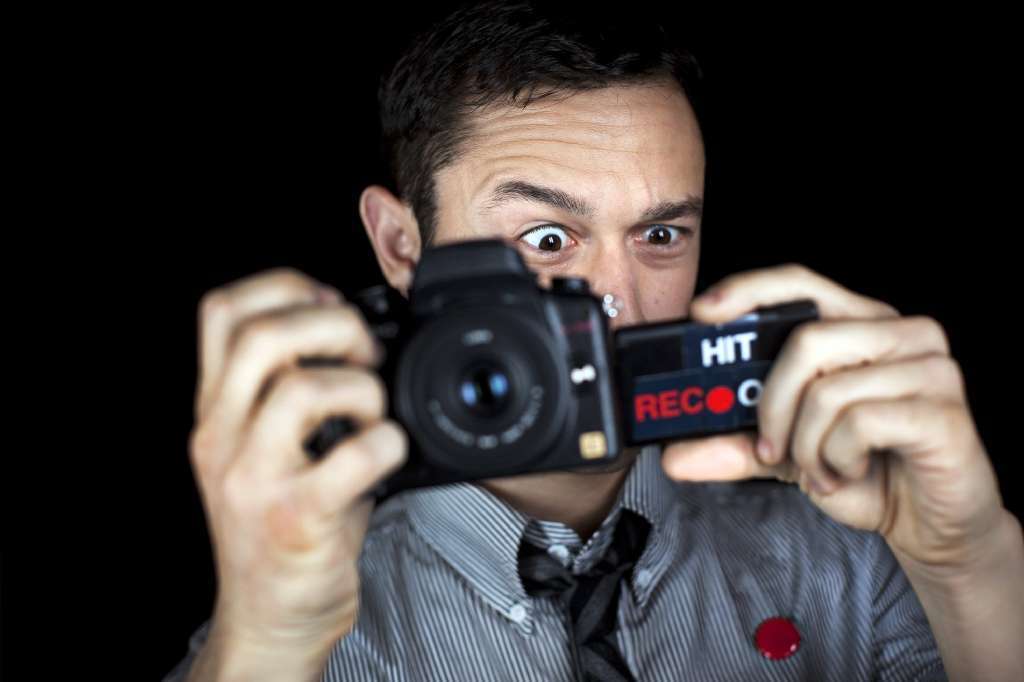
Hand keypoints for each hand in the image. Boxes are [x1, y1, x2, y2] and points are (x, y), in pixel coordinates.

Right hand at [189, 268, 406, 666]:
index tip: (327, 302)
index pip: (220, 312)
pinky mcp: (296, 518)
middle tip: (362, 351)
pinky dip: (388, 440)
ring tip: (374, 410)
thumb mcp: (264, 451)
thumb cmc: (279, 529)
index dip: (282, 285)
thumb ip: (288, 394)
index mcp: (215, 413)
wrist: (271, 618)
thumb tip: (356, 334)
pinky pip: (353, 455)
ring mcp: (254, 480)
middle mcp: (222, 439)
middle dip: (331, 322)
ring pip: (301, 389)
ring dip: (362, 387)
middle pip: (260, 335)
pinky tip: (389, 451)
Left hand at [661, 263, 1007, 572]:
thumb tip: (673, 452)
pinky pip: (860, 423)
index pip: (801, 282)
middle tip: (769, 449)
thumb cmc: (868, 472)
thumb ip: (734, 445)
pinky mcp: (944, 410)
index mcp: (861, 324)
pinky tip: (849, 474)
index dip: (749, 289)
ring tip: (822, 470)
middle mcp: (901, 332)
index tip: (702, 313)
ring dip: (807, 445)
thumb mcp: (788, 454)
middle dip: (772, 405)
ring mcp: (929, 368)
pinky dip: (837, 460)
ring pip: (828, 389)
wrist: (933, 524)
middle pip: (806, 340)